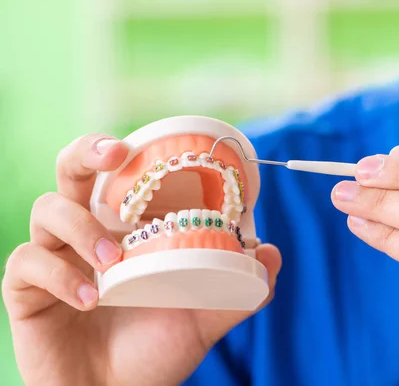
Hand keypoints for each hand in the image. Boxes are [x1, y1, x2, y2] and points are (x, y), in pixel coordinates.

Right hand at [2, 134, 280, 385]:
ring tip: (112, 263)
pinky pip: (26, 263)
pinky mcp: (27, 290)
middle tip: (115, 155)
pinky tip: (88, 299)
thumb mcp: (204, 318)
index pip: (121, 176)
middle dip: (88, 152)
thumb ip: (240, 290)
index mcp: (125, 230)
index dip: (132, 153)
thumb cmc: (156, 351)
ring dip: (82, 228)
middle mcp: (87, 234)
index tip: (154, 148)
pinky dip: (59, 275)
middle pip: (71, 171)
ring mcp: (55, 257)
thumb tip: (271, 253)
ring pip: (47, 210)